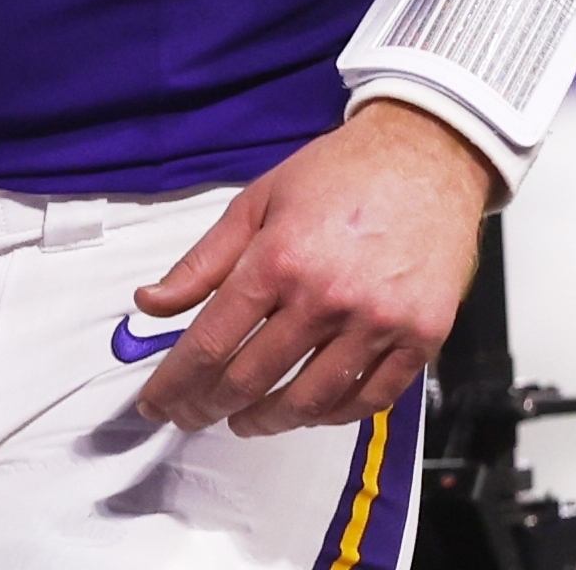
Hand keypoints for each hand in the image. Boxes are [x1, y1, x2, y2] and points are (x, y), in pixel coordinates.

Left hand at [129, 100, 491, 435]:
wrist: (426, 154)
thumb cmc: (336, 173)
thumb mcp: (256, 201)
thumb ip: (202, 261)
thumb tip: (149, 304)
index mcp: (277, 259)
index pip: (210, 342)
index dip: (175, 382)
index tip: (155, 403)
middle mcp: (326, 298)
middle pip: (252, 378)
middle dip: (209, 407)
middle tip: (190, 417)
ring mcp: (377, 323)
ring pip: (310, 400)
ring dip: (267, 421)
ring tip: (243, 422)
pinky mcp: (421, 337)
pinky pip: (371, 399)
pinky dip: (332, 416)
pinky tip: (308, 413)